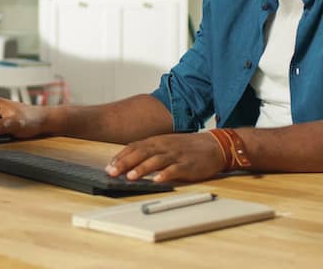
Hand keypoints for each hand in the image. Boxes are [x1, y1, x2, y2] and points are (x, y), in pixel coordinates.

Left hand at [105, 132, 225, 182]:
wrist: (213, 145)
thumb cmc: (186, 147)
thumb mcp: (165, 145)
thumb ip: (148, 152)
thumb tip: (128, 162)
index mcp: (157, 141)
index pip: (134, 147)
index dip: (121, 156)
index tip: (109, 166)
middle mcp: (164, 147)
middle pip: (141, 153)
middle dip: (125, 163)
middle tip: (112, 172)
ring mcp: (176, 155)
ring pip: (156, 161)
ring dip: (142, 168)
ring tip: (130, 176)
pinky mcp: (188, 165)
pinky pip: (176, 169)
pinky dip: (166, 174)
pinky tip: (157, 180)